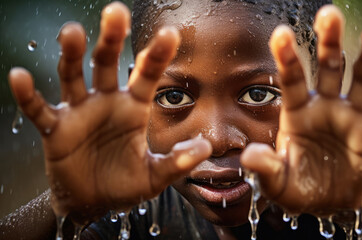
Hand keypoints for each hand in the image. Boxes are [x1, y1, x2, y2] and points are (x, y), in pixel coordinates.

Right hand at [8, 2, 210, 219]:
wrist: (91, 202)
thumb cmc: (124, 184)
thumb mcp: (154, 175)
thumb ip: (178, 161)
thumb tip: (207, 147)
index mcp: (134, 108)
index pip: (146, 74)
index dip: (157, 55)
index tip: (170, 34)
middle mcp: (107, 102)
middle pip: (107, 62)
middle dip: (111, 38)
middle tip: (116, 12)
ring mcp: (79, 112)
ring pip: (73, 76)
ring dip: (71, 55)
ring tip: (71, 32)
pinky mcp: (54, 128)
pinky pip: (38, 109)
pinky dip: (28, 95)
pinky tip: (19, 77)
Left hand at [241, 5, 361, 214]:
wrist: (325, 203)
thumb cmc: (297, 186)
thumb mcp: (277, 180)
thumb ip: (264, 166)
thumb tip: (248, 156)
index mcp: (296, 112)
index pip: (291, 79)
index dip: (287, 57)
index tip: (280, 33)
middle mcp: (324, 107)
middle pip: (328, 67)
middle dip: (329, 42)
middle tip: (329, 14)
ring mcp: (349, 117)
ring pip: (361, 81)